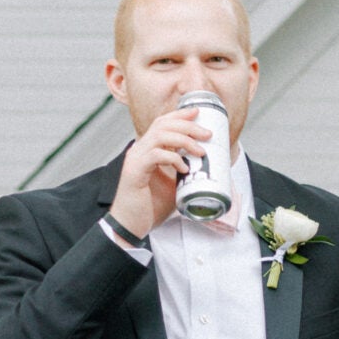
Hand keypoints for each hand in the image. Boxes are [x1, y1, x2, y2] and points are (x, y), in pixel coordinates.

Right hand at [110, 102, 221, 237]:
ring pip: (159, 136)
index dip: (180, 115)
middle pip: (163, 124)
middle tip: (207, 134)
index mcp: (148, 150)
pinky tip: (184, 169)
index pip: (162, 123)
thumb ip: (184, 172)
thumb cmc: (150, 207)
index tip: (199, 112)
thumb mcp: (174, 185)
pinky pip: (154, 155)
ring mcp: (135, 159)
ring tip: (200, 151)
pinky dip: (172, 158)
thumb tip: (208, 167)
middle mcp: (140, 150)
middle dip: (188, 125)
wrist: (131, 226)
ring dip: (184, 140)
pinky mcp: (134, 171)